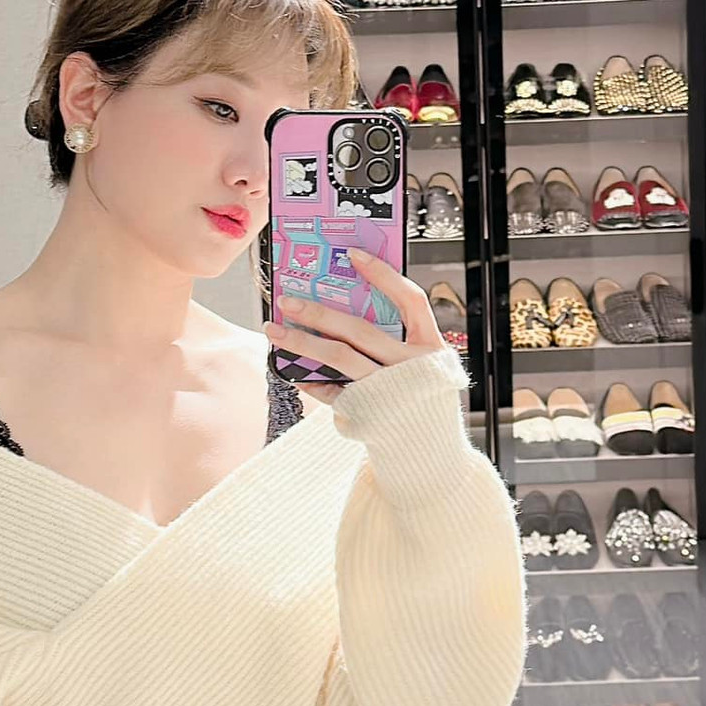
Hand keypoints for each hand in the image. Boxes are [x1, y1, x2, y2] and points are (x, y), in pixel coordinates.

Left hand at [264, 246, 451, 402]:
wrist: (427, 451)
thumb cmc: (419, 397)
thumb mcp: (423, 364)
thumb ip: (397, 337)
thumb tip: (343, 304)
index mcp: (431, 347)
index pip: (411, 300)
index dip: (384, 275)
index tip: (352, 254)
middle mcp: (410, 368)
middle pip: (360, 330)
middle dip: (319, 312)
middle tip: (287, 300)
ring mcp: (387, 392)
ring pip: (338, 358)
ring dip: (301, 342)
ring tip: (274, 330)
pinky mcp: (367, 414)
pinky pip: (331, 390)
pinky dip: (309, 379)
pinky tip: (290, 369)